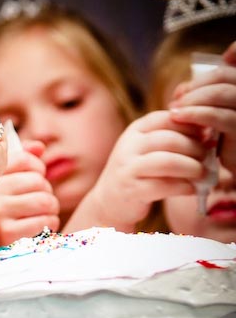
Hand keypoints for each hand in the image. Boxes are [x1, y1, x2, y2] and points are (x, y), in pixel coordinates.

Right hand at [0, 140, 59, 246]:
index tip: (35, 182)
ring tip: (43, 215)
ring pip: (45, 201)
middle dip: (47, 193)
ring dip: (51, 210)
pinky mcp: (6, 233)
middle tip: (41, 203)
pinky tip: (40, 228)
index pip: (26, 160)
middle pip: (38, 182)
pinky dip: (50, 225)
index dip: (39, 169)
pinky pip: (45, 222)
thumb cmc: (7, 212)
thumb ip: (24, 161)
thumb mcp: (11, 183)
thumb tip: (39, 147)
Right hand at [84, 111, 205, 229]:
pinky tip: (192, 189)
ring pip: (168, 162)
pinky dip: (184, 187)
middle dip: (196, 148)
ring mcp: (128, 169)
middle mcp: (128, 146)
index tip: (204, 136)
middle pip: (170, 140)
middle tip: (208, 157)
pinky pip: (164, 186)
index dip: (190, 126)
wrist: (109, 199)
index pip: (167, 118)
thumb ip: (170, 137)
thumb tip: (207, 132)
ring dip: (192, 168)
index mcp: (134, 130)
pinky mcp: (131, 190)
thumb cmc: (137, 170)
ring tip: (202, 173)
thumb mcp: (147, 147)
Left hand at [169, 55, 235, 175]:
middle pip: (226, 76)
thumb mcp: (214, 116)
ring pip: (222, 93)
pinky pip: (219, 117)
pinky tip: (178, 118)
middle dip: (196, 86)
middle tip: (177, 100)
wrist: (235, 178)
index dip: (209, 72)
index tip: (187, 89)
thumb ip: (203, 97)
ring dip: (192, 99)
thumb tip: (181, 87)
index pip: (233, 67)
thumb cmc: (224, 145)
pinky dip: (195, 114)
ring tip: (175, 110)